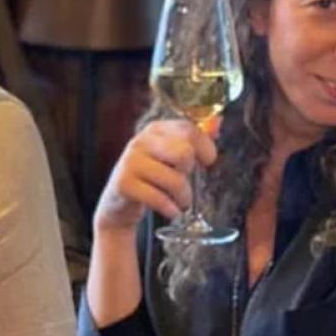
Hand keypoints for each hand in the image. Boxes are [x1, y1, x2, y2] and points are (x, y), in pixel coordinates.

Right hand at [93, 119, 217, 237]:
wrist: (117, 205)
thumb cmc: (150, 178)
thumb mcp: (168, 155)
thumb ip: (191, 141)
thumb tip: (218, 124)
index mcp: (155, 130)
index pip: (188, 129)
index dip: (205, 146)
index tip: (208, 161)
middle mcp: (140, 142)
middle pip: (184, 153)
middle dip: (190, 172)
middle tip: (183, 181)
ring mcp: (130, 162)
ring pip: (175, 180)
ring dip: (183, 197)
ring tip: (180, 202)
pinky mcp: (124, 184)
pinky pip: (158, 198)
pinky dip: (170, 209)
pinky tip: (171, 212)